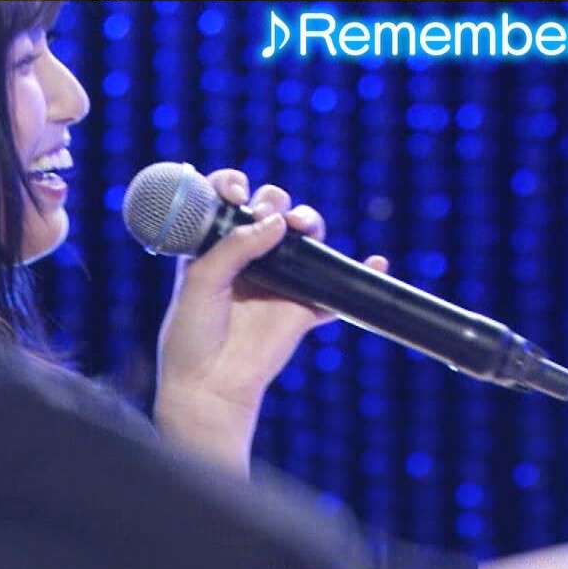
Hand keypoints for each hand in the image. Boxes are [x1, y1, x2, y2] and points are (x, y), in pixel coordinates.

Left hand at [153, 168, 387, 473]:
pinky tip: (375, 261)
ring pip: (304, 237)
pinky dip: (361, 271)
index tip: (235, 193)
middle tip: (267, 212)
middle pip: (271, 209)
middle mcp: (248, 257)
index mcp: (215, 246)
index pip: (229, 201)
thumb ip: (235, 247)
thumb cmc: (192, 333)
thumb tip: (275, 221)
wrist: (208, 383)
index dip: (233, 185)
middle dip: (273, 199)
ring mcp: (279, 279)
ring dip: (308, 220)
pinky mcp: (304, 306)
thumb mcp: (201, 281)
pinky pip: (337, 286)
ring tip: (301, 226)